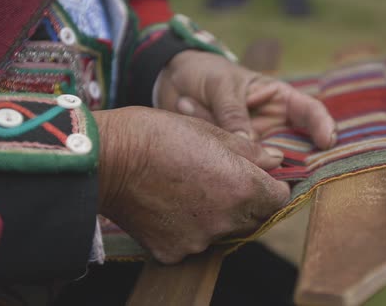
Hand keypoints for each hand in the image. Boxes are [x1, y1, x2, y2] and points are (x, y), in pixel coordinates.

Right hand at [93, 107, 289, 263]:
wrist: (107, 158)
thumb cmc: (159, 135)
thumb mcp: (210, 132)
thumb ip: (250, 151)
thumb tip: (276, 160)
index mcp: (243, 186)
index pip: (278, 198)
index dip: (272, 185)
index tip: (260, 177)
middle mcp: (227, 219)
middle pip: (254, 218)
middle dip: (247, 201)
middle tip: (220, 180)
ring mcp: (200, 240)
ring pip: (224, 231)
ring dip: (218, 216)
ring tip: (191, 190)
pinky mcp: (174, 252)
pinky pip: (193, 243)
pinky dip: (187, 228)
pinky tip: (170, 206)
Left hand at [155, 50, 336, 148]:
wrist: (170, 81)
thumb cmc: (205, 73)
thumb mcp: (221, 86)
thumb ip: (233, 113)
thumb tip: (247, 144)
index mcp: (278, 99)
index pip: (309, 112)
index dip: (323, 126)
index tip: (326, 142)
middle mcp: (272, 125)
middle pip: (295, 148)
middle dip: (292, 161)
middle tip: (278, 168)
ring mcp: (254, 144)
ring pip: (264, 162)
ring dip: (241, 153)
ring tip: (210, 124)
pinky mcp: (233, 157)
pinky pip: (236, 164)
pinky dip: (218, 153)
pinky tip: (192, 118)